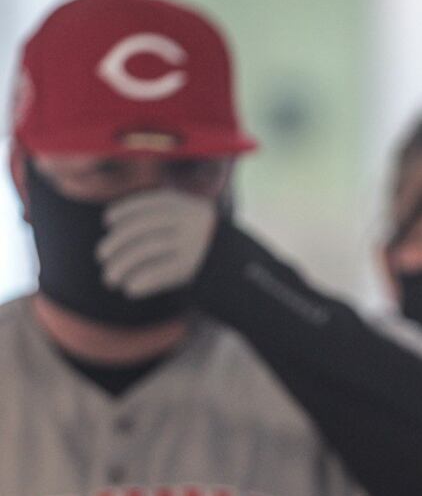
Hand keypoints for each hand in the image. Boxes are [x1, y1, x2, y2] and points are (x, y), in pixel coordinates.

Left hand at [97, 188, 218, 297]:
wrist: (245, 268)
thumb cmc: (209, 244)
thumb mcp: (192, 220)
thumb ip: (164, 217)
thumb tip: (116, 228)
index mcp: (186, 206)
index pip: (146, 204)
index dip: (124, 210)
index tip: (108, 221)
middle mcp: (188, 222)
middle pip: (140, 230)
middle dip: (115, 243)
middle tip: (101, 257)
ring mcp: (191, 244)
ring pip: (144, 251)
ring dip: (121, 267)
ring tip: (110, 279)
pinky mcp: (192, 268)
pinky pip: (157, 273)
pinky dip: (140, 282)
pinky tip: (130, 290)